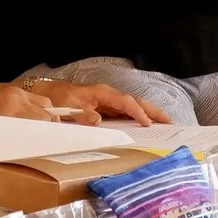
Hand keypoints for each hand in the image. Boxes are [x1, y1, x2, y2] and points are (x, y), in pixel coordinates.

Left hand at [37, 79, 173, 123]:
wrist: (48, 94)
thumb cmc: (59, 99)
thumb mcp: (68, 107)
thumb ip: (82, 114)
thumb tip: (98, 120)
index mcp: (102, 93)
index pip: (125, 102)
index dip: (137, 113)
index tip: (147, 123)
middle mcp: (109, 95)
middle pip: (136, 101)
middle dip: (153, 111)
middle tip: (170, 122)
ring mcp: (109, 101)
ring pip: (134, 106)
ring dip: (149, 113)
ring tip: (165, 123)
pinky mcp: (107, 107)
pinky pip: (127, 111)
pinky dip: (139, 116)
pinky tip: (146, 124)